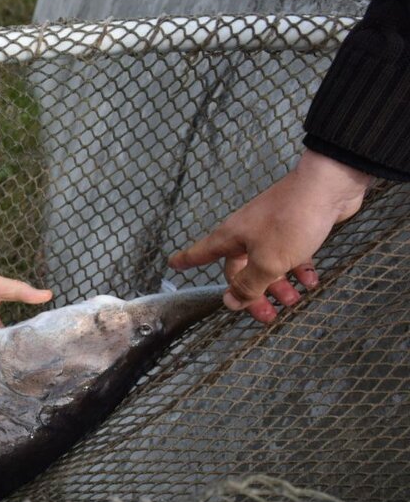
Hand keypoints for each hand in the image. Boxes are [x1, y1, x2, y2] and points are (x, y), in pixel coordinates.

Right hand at [169, 149, 371, 321]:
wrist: (328, 186)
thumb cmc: (291, 221)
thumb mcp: (268, 262)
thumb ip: (249, 285)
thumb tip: (230, 302)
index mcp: (232, 239)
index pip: (201, 253)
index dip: (187, 260)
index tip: (173, 265)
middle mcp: (247, 234)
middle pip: (241, 270)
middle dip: (253, 294)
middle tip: (266, 315)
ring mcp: (272, 230)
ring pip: (268, 265)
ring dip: (280, 285)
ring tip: (294, 300)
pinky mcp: (296, 229)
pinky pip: (291, 256)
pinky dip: (299, 270)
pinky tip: (311, 281)